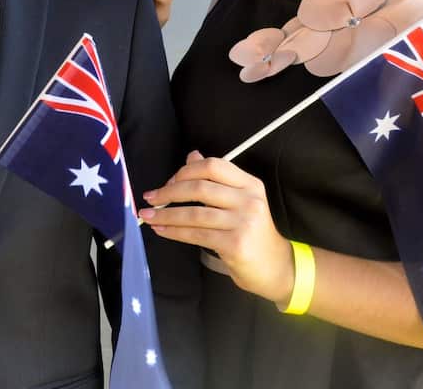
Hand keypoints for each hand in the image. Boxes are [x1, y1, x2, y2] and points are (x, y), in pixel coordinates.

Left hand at [139, 151, 293, 304]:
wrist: (274, 266)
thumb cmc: (251, 232)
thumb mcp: (238, 200)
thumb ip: (215, 179)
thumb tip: (191, 156)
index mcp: (249, 184)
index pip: (213, 166)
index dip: (185, 171)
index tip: (168, 181)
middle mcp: (249, 200)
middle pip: (199, 188)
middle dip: (169, 192)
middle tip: (151, 198)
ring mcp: (244, 222)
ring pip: (194, 213)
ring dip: (165, 214)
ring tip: (148, 216)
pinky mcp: (235, 244)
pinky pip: (196, 234)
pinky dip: (173, 231)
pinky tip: (161, 229)